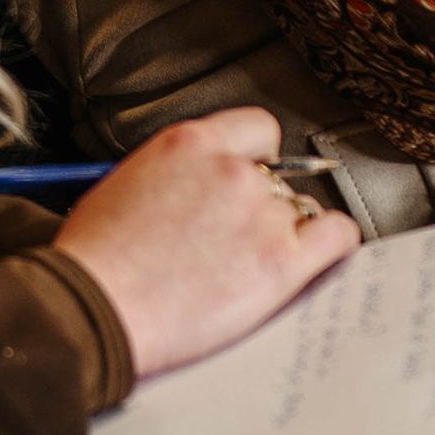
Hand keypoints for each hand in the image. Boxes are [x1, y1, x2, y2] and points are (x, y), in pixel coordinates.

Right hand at [50, 108, 358, 378]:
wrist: (95, 306)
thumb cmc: (96, 258)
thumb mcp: (124, 182)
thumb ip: (173, 172)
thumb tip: (194, 187)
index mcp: (190, 143)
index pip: (257, 128)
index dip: (257, 157)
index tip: (252, 177)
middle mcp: (232, 171)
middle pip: (280, 175)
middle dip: (263, 204)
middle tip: (239, 237)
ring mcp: (261, 215)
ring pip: (303, 210)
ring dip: (286, 232)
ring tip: (255, 262)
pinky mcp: (282, 262)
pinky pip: (338, 238)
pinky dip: (334, 246)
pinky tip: (317, 259)